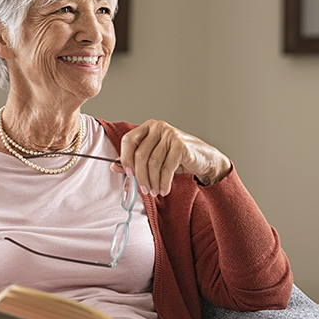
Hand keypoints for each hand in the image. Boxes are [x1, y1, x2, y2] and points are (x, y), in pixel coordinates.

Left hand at [112, 120, 230, 195]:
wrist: (204, 160)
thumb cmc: (177, 158)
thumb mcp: (154, 159)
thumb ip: (134, 161)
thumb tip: (114, 166)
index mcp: (148, 127)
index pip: (128, 140)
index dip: (125, 158)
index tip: (128, 174)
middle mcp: (158, 127)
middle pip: (140, 154)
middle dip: (140, 176)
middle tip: (143, 189)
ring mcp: (170, 134)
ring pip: (153, 163)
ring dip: (152, 181)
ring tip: (154, 192)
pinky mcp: (181, 145)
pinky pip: (166, 168)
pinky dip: (163, 182)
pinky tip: (164, 189)